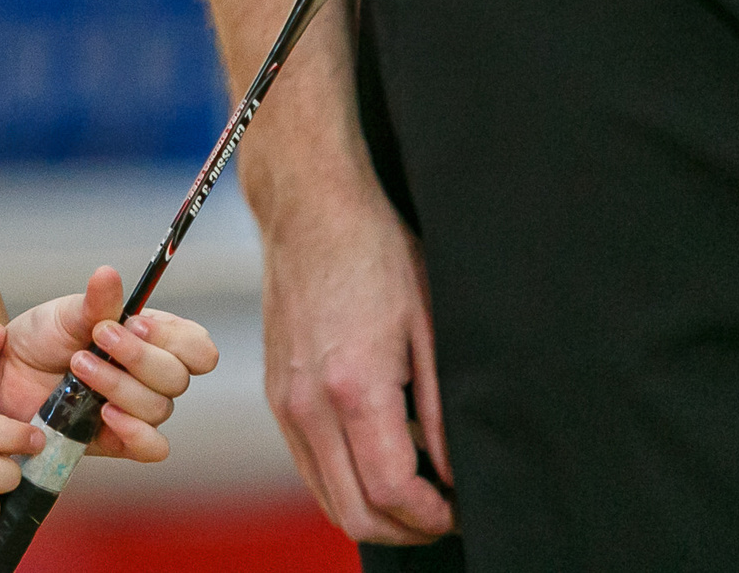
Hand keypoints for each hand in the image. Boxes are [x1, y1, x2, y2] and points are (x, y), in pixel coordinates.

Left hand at [0, 266, 218, 460]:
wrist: (7, 373)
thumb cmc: (43, 338)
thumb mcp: (65, 314)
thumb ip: (95, 302)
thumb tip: (107, 273)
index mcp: (152, 340)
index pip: (196, 346)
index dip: (175, 339)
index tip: (135, 324)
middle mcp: (152, 376)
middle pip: (178, 378)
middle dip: (138, 358)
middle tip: (97, 339)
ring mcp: (137, 410)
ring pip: (159, 408)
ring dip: (119, 386)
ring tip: (78, 367)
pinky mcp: (119, 441)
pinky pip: (152, 448)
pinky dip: (136, 432)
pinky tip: (105, 414)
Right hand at [260, 186, 453, 543]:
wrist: (308, 210)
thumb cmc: (375, 253)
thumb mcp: (430, 326)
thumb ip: (443, 410)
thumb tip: (455, 474)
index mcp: (352, 386)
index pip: (392, 491)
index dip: (434, 516)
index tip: (462, 508)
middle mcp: (307, 404)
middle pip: (353, 513)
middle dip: (407, 529)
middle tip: (445, 511)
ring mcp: (284, 402)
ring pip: (327, 498)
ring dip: (375, 511)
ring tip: (419, 489)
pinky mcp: (276, 394)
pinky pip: (309, 466)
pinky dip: (347, 481)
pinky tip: (382, 454)